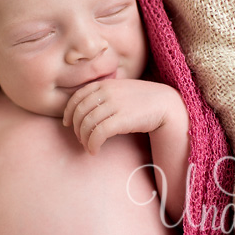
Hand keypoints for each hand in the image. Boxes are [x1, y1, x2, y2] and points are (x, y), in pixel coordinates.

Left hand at [62, 79, 180, 154]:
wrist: (166, 104)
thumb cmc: (143, 100)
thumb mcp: (121, 89)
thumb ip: (104, 93)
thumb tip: (86, 108)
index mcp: (104, 84)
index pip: (77, 97)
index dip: (68, 112)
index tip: (67, 123)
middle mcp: (106, 92)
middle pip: (79, 112)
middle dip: (76, 128)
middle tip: (81, 139)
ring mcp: (114, 105)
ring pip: (86, 124)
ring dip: (84, 139)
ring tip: (89, 147)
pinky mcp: (121, 119)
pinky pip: (98, 134)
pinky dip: (92, 144)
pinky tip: (95, 150)